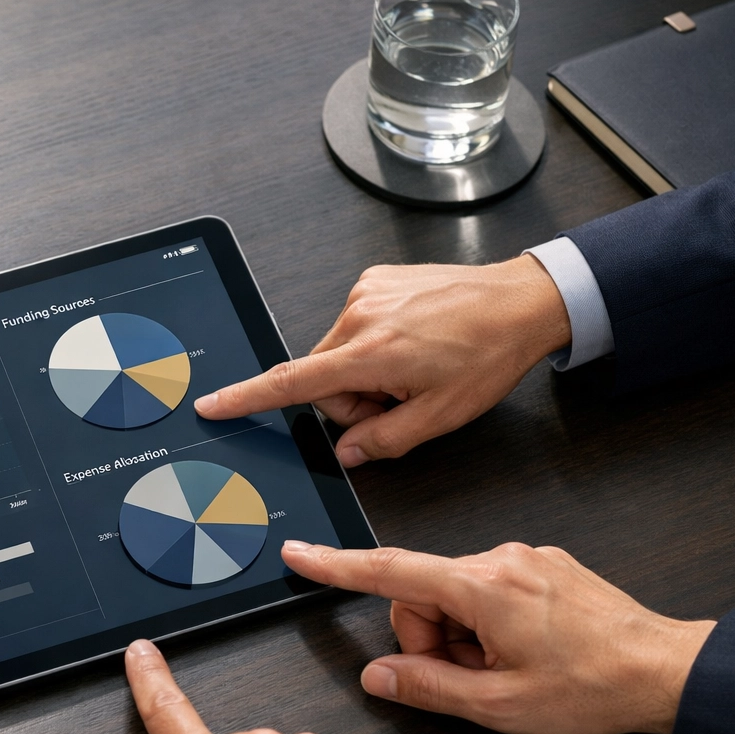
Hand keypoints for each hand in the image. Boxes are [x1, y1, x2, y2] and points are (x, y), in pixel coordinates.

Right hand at [192, 256, 571, 466]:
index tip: (213, 404)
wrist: (521, 301)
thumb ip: (383, 440)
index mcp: (370, 354)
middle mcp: (359, 318)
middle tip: (399, 402)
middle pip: (321, 379)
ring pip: (338, 355)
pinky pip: (355, 326)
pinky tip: (414, 343)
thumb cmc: (489, 352)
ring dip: (365, 372)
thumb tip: (347, 451)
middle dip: (352, 400)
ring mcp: (365, 294)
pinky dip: (376, 344)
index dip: (246, 397)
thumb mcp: (440, 416)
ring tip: (414, 369)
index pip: (291, 383)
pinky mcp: (375, 282)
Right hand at [281, 540, 716, 733]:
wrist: (668, 672)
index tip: (302, 555)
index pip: (387, 571)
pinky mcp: (544, 567)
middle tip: (471, 677)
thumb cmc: (595, 688)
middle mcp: (501, 560)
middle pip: (423, 594)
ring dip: (464, 635)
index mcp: (481, 587)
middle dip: (431, 638)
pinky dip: (491, 623)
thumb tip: (379, 676)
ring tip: (506, 669)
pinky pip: (490, 590)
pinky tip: (526, 652)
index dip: (336, 566)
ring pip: (456, 595)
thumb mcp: (497, 706)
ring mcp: (526, 560)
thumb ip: (425, 687)